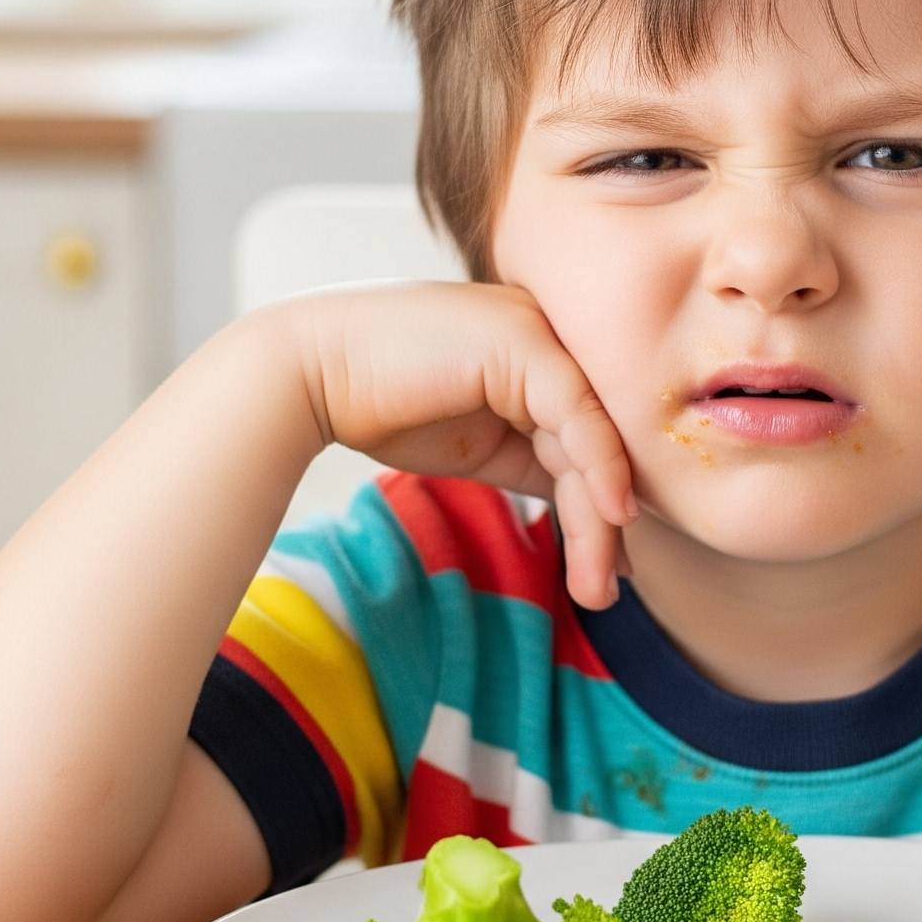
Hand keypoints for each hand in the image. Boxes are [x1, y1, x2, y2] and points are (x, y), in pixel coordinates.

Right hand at [280, 281, 637, 607]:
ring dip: (600, 517)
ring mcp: (540, 333)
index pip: (587, 436)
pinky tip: (610, 516)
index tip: (609, 567)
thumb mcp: (482, 448)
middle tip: (604, 589)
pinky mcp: (527, 342)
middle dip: (604, 523)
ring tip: (597, 583)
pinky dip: (599, 469)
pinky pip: (578, 416)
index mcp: (540, 354)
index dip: (603, 503)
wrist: (310, 376)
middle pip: (597, 441)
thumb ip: (538, 464)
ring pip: (593, 437)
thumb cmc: (384, 407)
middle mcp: (548, 335)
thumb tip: (597, 514)